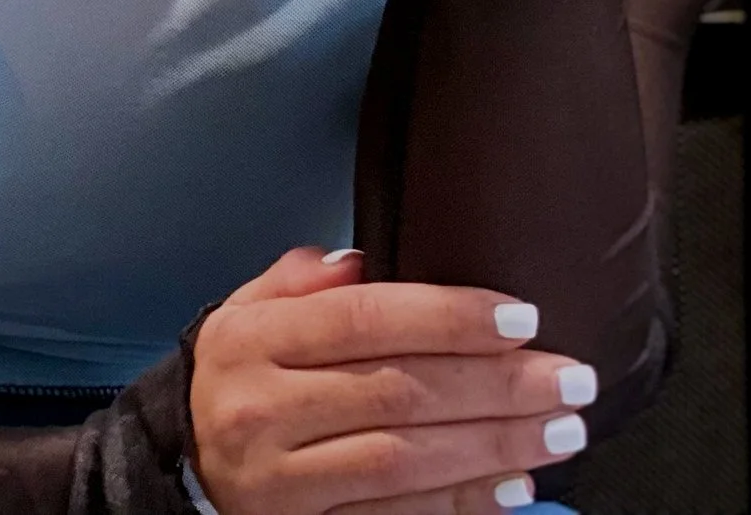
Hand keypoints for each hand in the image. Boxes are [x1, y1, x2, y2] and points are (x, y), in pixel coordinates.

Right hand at [187, 248, 596, 514]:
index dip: (447, 316)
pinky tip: (515, 483)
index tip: (520, 316)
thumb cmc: (238, 383)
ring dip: (495, 444)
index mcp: (249, 341)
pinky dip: (463, 502)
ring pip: (405, 459)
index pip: (361, 319)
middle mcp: (261, 410)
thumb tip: (366, 259)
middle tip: (568, 376)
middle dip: (495, 384)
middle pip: (396, 390)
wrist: (182, 473)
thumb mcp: (245, 313)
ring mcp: (282, 483)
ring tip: (562, 428)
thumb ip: (301, 283)